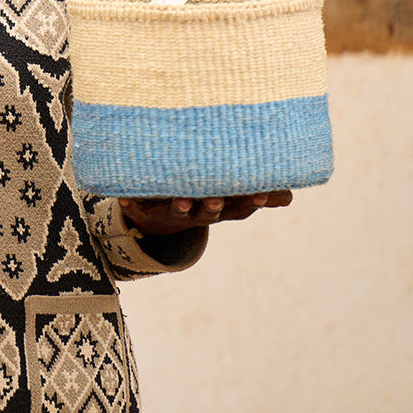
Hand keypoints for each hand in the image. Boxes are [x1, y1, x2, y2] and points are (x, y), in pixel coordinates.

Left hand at [119, 192, 292, 236]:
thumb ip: (255, 191)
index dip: (250, 201)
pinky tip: (121, 199)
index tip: (262, 194)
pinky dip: (129, 204)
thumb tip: (290, 193)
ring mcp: (172, 214)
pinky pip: (136, 208)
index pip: (239, 207)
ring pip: (175, 212)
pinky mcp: (145, 211)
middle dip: (211, 205)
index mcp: (220, 209)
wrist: (160, 221)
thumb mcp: (229, 198)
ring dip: (178, 206)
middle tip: (214, 198)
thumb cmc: (202, 200)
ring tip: (180, 200)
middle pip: (207, 212)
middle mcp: (198, 213)